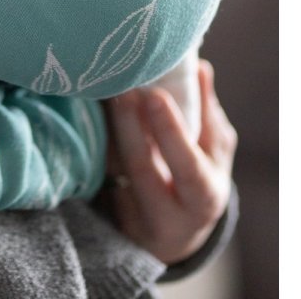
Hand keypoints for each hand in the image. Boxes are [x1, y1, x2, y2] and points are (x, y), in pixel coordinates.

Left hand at [104, 60, 236, 264]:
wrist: (173, 233)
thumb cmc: (197, 178)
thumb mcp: (212, 153)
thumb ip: (207, 113)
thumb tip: (200, 66)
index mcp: (204, 196)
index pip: (188, 168)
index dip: (170, 133)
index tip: (154, 94)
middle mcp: (168, 214)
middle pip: (141, 168)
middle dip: (128, 124)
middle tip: (118, 86)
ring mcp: (132, 216)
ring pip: (112, 168)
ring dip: (104, 126)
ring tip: (98, 88)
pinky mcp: (106, 209)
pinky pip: (96, 170)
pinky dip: (93, 137)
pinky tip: (88, 106)